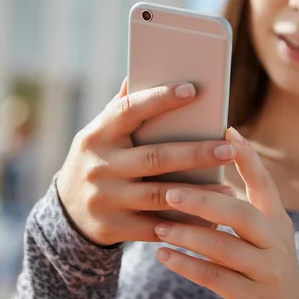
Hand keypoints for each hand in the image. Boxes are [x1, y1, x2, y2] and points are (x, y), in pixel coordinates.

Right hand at [56, 78, 236, 246]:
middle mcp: (100, 166)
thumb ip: (121, 108)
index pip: (129, 110)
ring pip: (160, 196)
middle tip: (229, 148)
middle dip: (195, 154)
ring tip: (231, 191)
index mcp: (97, 134)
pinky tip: (212, 220)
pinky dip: (186, 225)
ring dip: (199, 195)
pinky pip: (157, 227)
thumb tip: (139, 71)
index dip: (160, 99)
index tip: (193, 90)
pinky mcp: (114, 227)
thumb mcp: (99, 134)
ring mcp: (106, 199)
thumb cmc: (98, 161)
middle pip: (155, 158)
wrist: (67, 213)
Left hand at [153, 127, 298, 298]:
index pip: (264, 183)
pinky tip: (163, 254)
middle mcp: (276, 241)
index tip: (226, 130)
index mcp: (278, 220)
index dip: (247, 157)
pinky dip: (186, 264)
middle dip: (204, 201)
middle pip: (241, 213)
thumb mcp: (264, 235)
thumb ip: (242, 207)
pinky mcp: (252, 297)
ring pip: (224, 246)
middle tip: (170, 190)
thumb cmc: (263, 265)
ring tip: (160, 225)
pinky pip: (214, 278)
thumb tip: (206, 174)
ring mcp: (267, 271)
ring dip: (188, 234)